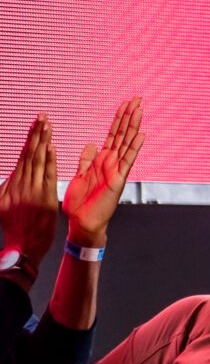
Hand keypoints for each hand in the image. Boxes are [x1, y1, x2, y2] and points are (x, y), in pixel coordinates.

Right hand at [1, 115, 56, 264]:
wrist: (22, 247)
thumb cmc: (16, 229)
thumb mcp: (5, 206)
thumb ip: (8, 189)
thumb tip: (10, 176)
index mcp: (12, 184)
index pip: (23, 157)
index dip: (30, 140)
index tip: (36, 125)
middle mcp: (20, 184)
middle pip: (29, 154)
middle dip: (36, 134)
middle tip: (42, 116)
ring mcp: (31, 190)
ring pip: (37, 160)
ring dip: (42, 141)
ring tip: (46, 124)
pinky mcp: (43, 198)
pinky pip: (47, 175)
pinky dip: (48, 160)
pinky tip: (50, 146)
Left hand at [61, 97, 142, 248]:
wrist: (82, 221)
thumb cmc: (81, 202)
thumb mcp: (79, 175)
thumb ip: (86, 159)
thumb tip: (91, 144)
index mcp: (102, 160)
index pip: (112, 135)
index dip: (119, 119)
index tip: (125, 104)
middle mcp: (112, 162)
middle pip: (122, 134)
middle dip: (129, 116)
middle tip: (137, 99)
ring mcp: (117, 170)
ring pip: (126, 143)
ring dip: (133, 126)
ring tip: (139, 109)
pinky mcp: (118, 179)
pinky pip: (127, 161)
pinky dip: (134, 147)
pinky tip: (141, 135)